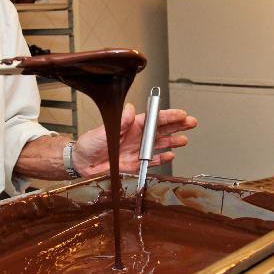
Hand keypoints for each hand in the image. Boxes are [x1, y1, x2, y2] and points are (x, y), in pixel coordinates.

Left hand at [72, 103, 196, 176]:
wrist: (82, 164)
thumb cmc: (89, 144)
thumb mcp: (104, 131)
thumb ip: (119, 121)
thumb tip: (130, 109)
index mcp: (131, 126)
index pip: (153, 119)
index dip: (168, 116)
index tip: (181, 114)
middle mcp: (136, 137)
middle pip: (161, 130)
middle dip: (177, 126)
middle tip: (191, 123)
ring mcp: (137, 151)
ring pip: (160, 144)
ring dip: (173, 141)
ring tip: (184, 139)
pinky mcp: (135, 164)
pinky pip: (152, 161)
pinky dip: (162, 158)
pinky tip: (171, 155)